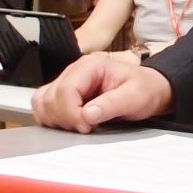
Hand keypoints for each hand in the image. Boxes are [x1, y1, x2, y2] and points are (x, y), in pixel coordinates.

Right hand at [31, 54, 172, 133]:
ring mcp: (68, 82)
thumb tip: (87, 115)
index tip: (87, 126)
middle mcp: (74, 71)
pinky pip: (45, 108)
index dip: (71, 113)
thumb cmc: (144, 89)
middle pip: (49, 98)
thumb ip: (111, 105)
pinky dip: (53, 119)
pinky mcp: (65, 95)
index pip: (64, 90)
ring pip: (42, 103)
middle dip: (65, 118)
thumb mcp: (134, 97)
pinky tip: (73, 124)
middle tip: (87, 127)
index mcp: (90, 66)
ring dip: (56, 120)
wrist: (150, 90)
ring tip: (80, 125)